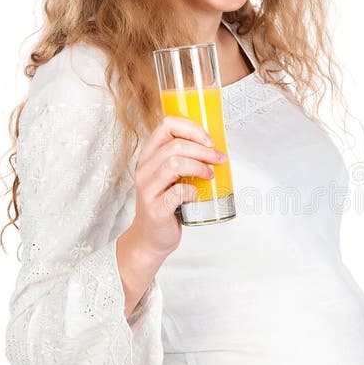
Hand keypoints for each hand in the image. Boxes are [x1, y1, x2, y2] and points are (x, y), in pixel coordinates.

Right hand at [129, 114, 227, 258]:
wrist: (151, 238)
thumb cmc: (165, 204)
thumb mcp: (170, 176)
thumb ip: (184, 159)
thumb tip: (217, 148)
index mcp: (149, 156)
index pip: (166, 125)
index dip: (192, 128)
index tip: (209, 140)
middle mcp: (145, 169)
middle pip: (175, 145)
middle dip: (203, 150)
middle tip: (219, 159)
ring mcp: (148, 189)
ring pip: (174, 164)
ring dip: (199, 167)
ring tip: (210, 175)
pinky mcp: (156, 209)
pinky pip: (177, 193)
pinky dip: (192, 191)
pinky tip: (196, 195)